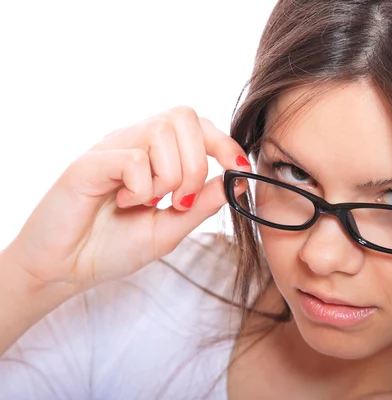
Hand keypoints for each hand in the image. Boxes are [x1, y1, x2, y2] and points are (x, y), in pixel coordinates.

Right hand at [3, 106, 249, 291]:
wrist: (66, 269)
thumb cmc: (113, 247)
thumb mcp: (171, 228)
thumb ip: (203, 203)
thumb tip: (237, 180)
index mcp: (156, 155)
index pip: (198, 125)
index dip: (225, 143)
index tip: (239, 169)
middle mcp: (135, 143)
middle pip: (185, 118)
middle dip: (196, 164)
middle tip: (179, 201)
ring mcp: (112, 148)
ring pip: (161, 131)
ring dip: (168, 176)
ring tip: (147, 203)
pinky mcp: (89, 162)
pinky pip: (133, 157)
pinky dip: (140, 186)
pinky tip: (123, 202)